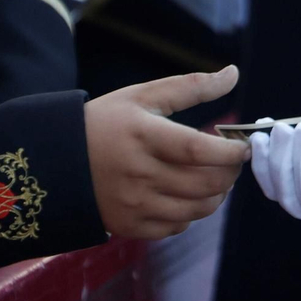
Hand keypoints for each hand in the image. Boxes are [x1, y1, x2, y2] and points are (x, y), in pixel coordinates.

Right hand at [84, 66, 247, 239]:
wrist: (56, 160)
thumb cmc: (106, 121)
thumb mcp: (143, 95)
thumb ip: (192, 86)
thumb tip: (233, 73)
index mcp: (144, 136)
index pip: (199, 151)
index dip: (230, 152)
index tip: (244, 146)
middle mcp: (139, 174)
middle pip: (205, 184)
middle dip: (231, 173)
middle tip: (233, 160)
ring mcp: (133, 204)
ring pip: (197, 210)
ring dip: (217, 194)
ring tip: (216, 177)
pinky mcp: (129, 226)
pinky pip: (176, 227)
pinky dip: (192, 213)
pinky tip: (188, 193)